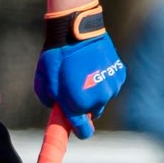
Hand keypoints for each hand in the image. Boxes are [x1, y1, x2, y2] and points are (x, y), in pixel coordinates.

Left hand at [33, 0, 122, 137]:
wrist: (76, 30)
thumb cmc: (57, 56)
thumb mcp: (43, 82)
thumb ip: (50, 102)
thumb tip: (57, 108)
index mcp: (78, 104)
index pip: (83, 131)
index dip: (77, 131)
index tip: (74, 128)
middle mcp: (98, 99)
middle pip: (92, 114)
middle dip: (83, 107)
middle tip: (72, 90)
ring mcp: (112, 87)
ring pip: (102, 99)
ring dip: (94, 92)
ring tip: (83, 73)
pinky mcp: (120, 74)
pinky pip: (110, 85)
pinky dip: (103, 80)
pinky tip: (94, 67)